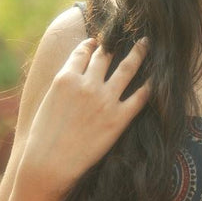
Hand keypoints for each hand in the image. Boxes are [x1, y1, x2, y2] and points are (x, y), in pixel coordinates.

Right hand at [20, 37, 150, 196]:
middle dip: (116, 42)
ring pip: (127, 68)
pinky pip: (140, 97)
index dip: (93, 43)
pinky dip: (150, 85)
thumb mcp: (49, 101)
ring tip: (146, 43)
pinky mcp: (119, 119)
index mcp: (66, 78)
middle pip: (106, 55)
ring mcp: (105, 100)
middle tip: (127, 35)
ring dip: (138, 53)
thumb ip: (65, 84)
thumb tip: (76, 73)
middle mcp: (87, 84)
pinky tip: (156, 79)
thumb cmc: (44, 137)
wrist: (49, 165)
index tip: (99, 41)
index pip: (83, 51)